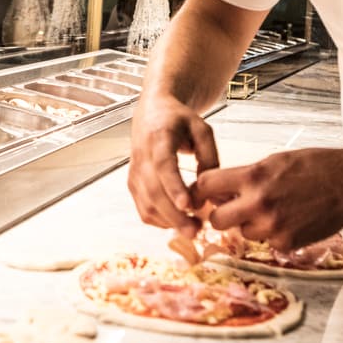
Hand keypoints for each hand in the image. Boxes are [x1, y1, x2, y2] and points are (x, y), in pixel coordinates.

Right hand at [127, 91, 219, 238]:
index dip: (174, 187)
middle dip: (174, 215)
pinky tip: (177, 222)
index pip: (163, 165)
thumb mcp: (202, 129)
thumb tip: (210, 192)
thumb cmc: (179, 120)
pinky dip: (159, 220)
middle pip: (153, 191)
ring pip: (146, 204)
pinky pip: (143, 209)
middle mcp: (141, 156)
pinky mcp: (133, 184)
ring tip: (192, 229)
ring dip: (168, 222)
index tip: (188, 206)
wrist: (151, 112)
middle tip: (196, 231)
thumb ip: (209, 157)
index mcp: (159, 137)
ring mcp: (134, 172)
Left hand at [195, 147, 342, 249]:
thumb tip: (221, 190)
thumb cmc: (313, 166)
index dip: (202, 190)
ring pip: (243, 233)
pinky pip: (266, 243)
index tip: (205, 194)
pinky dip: (272, 235)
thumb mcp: (274, 160)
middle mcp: (259, 204)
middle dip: (221, 214)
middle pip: (216, 219)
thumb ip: (245, 176)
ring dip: (249, 225)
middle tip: (232, 209)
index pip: (206, 185)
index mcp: (253, 177)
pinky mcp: (287, 244)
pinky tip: (289, 220)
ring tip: (271, 210)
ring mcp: (273, 227)